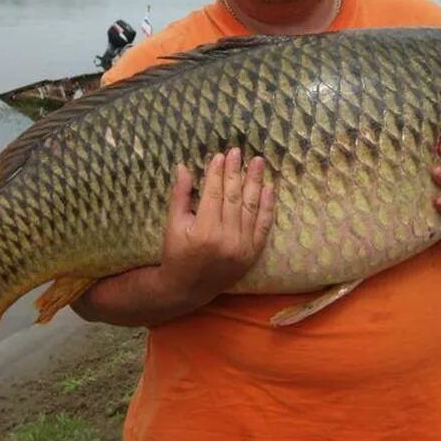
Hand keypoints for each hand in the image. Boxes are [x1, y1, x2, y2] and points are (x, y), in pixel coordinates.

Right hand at [156, 148, 274, 309]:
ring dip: (255, 183)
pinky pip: (263, 226)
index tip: (221, 155)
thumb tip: (183, 166)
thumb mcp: (173, 225)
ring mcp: (242, 247)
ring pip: (251, 208)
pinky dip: (267, 207)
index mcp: (204, 231)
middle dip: (236, 172)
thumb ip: (180, 195)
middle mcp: (226, 239)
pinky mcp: (252, 253)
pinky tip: (268, 188)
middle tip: (239, 152)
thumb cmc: (176, 253)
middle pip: (233, 197)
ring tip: (257, 163)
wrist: (189, 287)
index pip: (214, 194)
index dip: (217, 173)